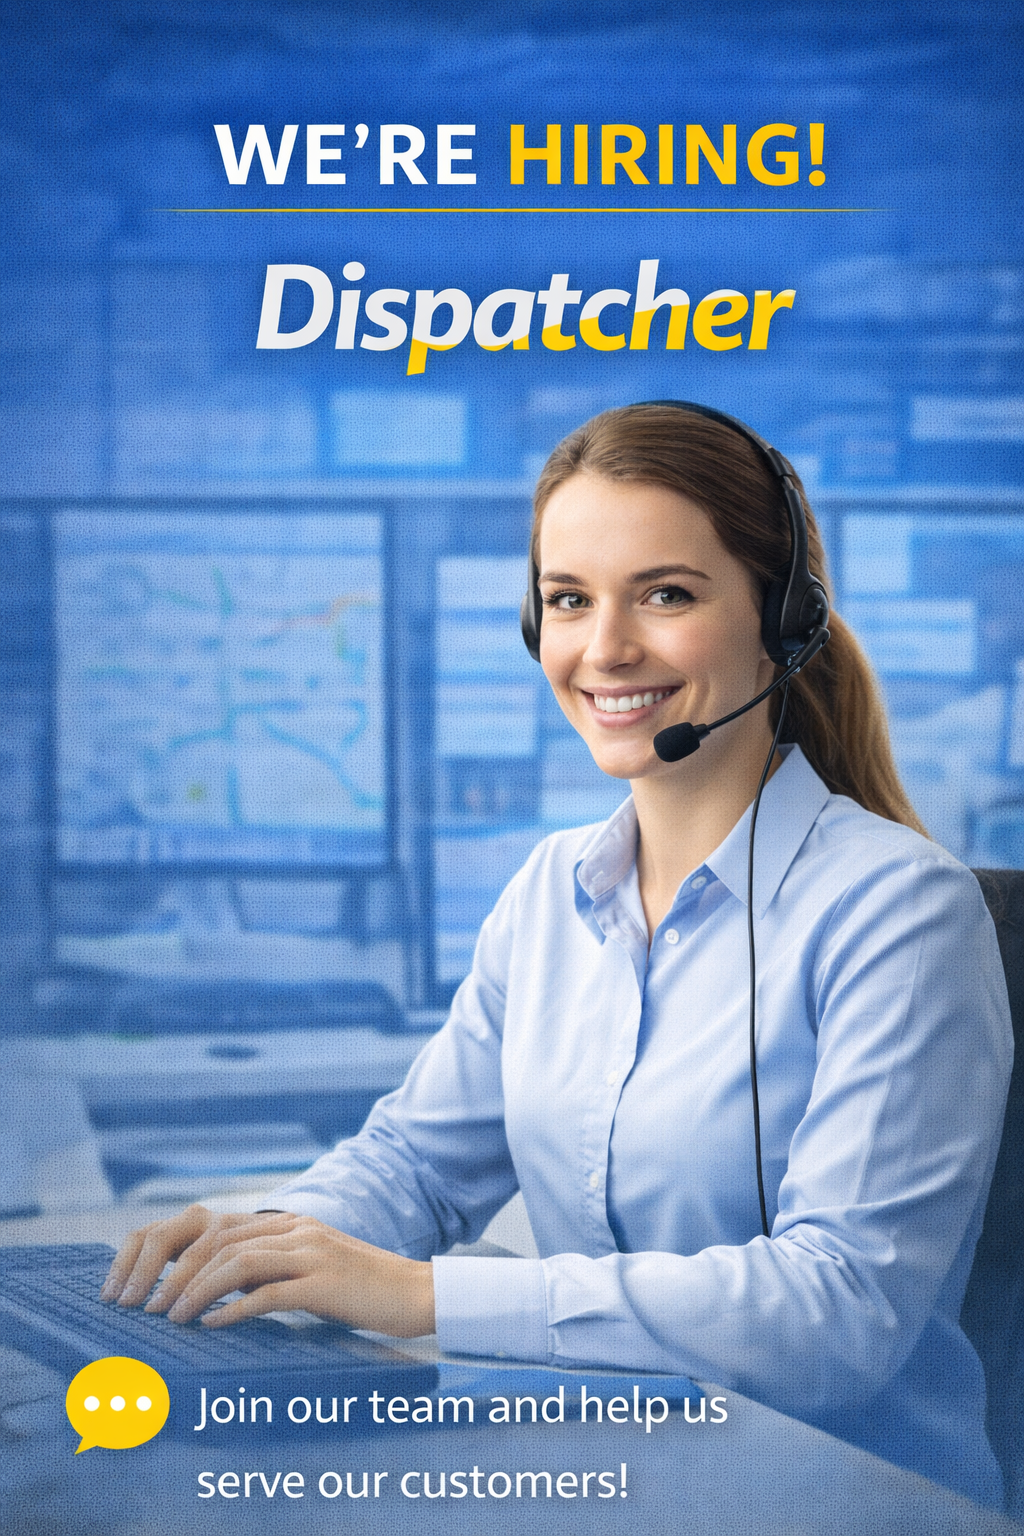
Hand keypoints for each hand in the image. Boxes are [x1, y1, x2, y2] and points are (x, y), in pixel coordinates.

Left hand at [100, 1204, 435, 1336]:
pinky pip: (268, 1293)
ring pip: (237, 1262)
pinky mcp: (324, 1283)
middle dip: (174, 1272)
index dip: (176, 1254)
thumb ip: (272, 1267)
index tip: (149, 1284)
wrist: (417, 1292)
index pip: (218, 1228)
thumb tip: (217, 1288)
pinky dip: (233, 1309)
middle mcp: (296, 1229)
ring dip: (195, 1291)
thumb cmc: (363, 1289)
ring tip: (170, 1318)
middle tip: (145, 1305)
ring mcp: (311, 1252)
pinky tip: (211, 1325)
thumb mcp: (311, 1267)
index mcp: (290, 1223)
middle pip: (219, 1240)